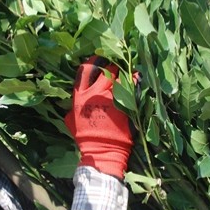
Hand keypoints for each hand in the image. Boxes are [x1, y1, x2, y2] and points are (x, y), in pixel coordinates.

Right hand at [65, 56, 133, 179]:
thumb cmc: (86, 138)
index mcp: (81, 96)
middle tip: (116, 67)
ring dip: (123, 72)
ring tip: (127, 70)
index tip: (98, 58)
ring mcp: (112, 97)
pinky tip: (137, 77)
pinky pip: (132, 86)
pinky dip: (135, 79)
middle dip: (111, 66)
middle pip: (105, 69)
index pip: (85, 70)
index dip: (92, 61)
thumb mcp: (72, 120)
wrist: (102, 151)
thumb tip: (73, 100)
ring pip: (119, 76)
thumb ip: (74, 106)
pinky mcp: (125, 104)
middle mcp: (95, 93)